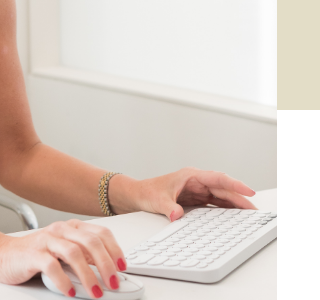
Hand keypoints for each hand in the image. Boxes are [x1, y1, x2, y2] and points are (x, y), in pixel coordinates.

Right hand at [0, 220, 126, 297]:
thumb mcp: (63, 252)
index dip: (115, 250)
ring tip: (96, 292)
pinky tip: (69, 291)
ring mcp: (45, 241)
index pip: (100, 234)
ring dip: (88, 275)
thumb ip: (84, 257)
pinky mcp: (32, 254)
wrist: (1, 255)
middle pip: (90, 242)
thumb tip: (109, 272)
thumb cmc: (34, 255)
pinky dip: (64, 280)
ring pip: (73, 253)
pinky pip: (51, 266)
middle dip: (106, 264)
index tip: (122, 267)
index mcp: (70, 228)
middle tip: (113, 283)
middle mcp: (59, 230)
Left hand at [129, 167, 256, 221]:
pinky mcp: (196, 199)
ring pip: (221, 196)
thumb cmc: (146, 192)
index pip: (217, 178)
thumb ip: (167, 206)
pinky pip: (215, 203)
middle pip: (223, 188)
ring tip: (249, 214)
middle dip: (240, 197)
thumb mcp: (156, 200)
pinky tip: (235, 216)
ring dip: (235, 204)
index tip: (248, 190)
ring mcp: (197, 190)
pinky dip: (226, 209)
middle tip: (254, 209)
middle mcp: (196, 181)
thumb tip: (176, 214)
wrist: (137, 195)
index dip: (234, 184)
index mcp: (190, 176)